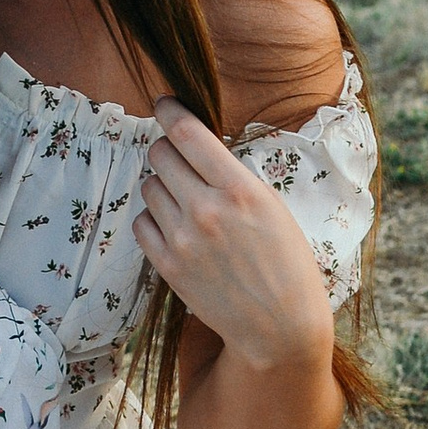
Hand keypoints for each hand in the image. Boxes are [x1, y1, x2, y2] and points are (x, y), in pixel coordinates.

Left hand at [136, 102, 334, 374]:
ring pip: (149, 187)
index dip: (170, 110)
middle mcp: (207, 210)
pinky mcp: (168, 266)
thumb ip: (232, 176)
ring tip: (186, 203)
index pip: (187, 133)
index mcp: (240, 190)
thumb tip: (194, 144)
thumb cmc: (286, 263)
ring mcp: (183, 239)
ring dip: (162, 187)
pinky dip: (154, 220)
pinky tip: (175, 228)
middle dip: (167, 151)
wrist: (280, 325)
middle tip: (180, 160)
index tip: (164, 103)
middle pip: (160, 154)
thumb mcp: (271, 207)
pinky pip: (141, 224)